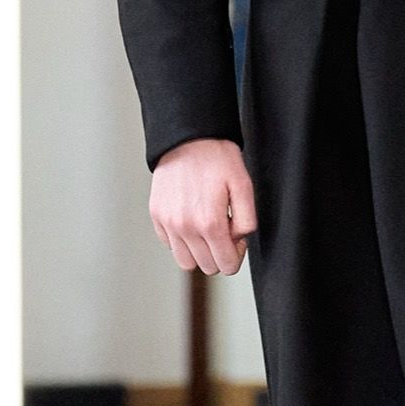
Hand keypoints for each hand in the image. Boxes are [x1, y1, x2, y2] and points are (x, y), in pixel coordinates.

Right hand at [149, 136, 256, 273]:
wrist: (187, 138)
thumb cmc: (216, 158)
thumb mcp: (244, 186)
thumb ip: (247, 220)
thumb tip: (238, 240)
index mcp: (210, 223)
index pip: (226, 266)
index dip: (237, 255)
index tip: (237, 238)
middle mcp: (185, 228)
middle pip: (207, 267)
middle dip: (220, 253)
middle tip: (224, 229)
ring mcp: (168, 224)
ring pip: (186, 262)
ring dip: (200, 252)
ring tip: (206, 229)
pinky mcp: (157, 217)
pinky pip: (171, 245)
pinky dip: (182, 241)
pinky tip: (192, 220)